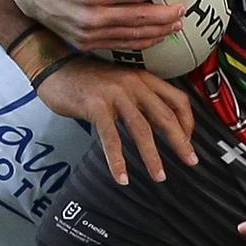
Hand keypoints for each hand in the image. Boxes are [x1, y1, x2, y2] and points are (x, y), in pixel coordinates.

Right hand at [13, 0, 184, 51]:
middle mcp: (92, 17)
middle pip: (138, 19)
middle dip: (164, 16)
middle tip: (183, 9)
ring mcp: (89, 34)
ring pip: (131, 36)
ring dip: (157, 32)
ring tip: (176, 25)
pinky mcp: (87, 44)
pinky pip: (119, 45)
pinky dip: (140, 42)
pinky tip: (154, 37)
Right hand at [37, 55, 195, 183]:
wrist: (56, 69)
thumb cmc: (87, 80)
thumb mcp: (120, 82)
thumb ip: (139, 97)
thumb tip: (158, 123)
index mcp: (142, 78)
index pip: (177, 99)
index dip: (188, 122)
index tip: (189, 141)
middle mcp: (133, 83)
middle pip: (165, 115)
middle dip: (180, 142)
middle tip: (190, 161)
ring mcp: (115, 93)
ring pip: (141, 129)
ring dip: (153, 156)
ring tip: (159, 175)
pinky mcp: (96, 106)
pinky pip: (111, 137)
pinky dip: (118, 160)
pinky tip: (121, 176)